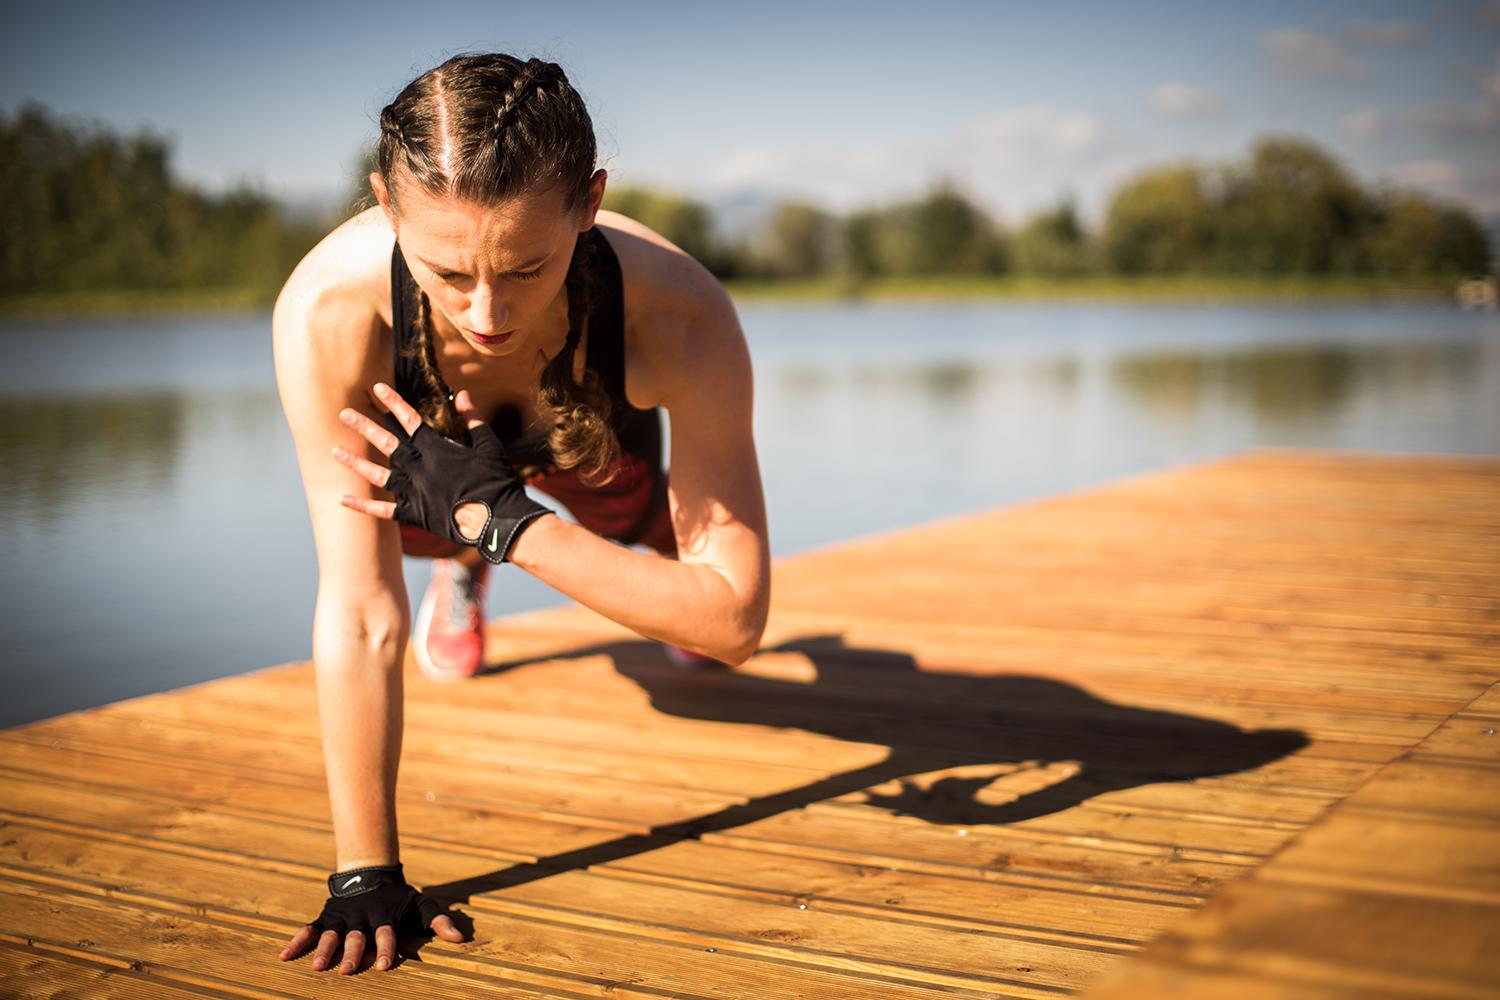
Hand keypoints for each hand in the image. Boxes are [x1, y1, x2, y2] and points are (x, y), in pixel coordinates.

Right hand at [278, 864, 464, 973]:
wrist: (372, 872)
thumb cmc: (400, 896)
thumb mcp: (422, 905)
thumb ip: (439, 921)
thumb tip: (460, 939)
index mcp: (384, 917)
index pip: (386, 934)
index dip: (386, 948)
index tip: (385, 965)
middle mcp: (362, 919)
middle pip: (357, 938)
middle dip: (353, 954)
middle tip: (349, 971)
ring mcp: (342, 918)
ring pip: (332, 935)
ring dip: (325, 950)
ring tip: (317, 967)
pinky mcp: (326, 917)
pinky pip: (309, 929)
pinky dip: (298, 940)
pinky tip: (285, 955)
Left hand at [332, 383, 551, 561]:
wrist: (498, 520)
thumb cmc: (498, 482)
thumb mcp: (489, 446)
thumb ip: (473, 419)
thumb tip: (463, 394)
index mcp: (438, 450)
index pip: (410, 420)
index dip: (393, 403)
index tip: (377, 388)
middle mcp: (421, 469)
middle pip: (387, 444)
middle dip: (364, 427)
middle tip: (343, 414)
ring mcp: (415, 493)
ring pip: (379, 475)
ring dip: (356, 463)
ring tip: (335, 452)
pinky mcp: (416, 515)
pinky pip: (385, 510)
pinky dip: (364, 506)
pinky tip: (343, 499)